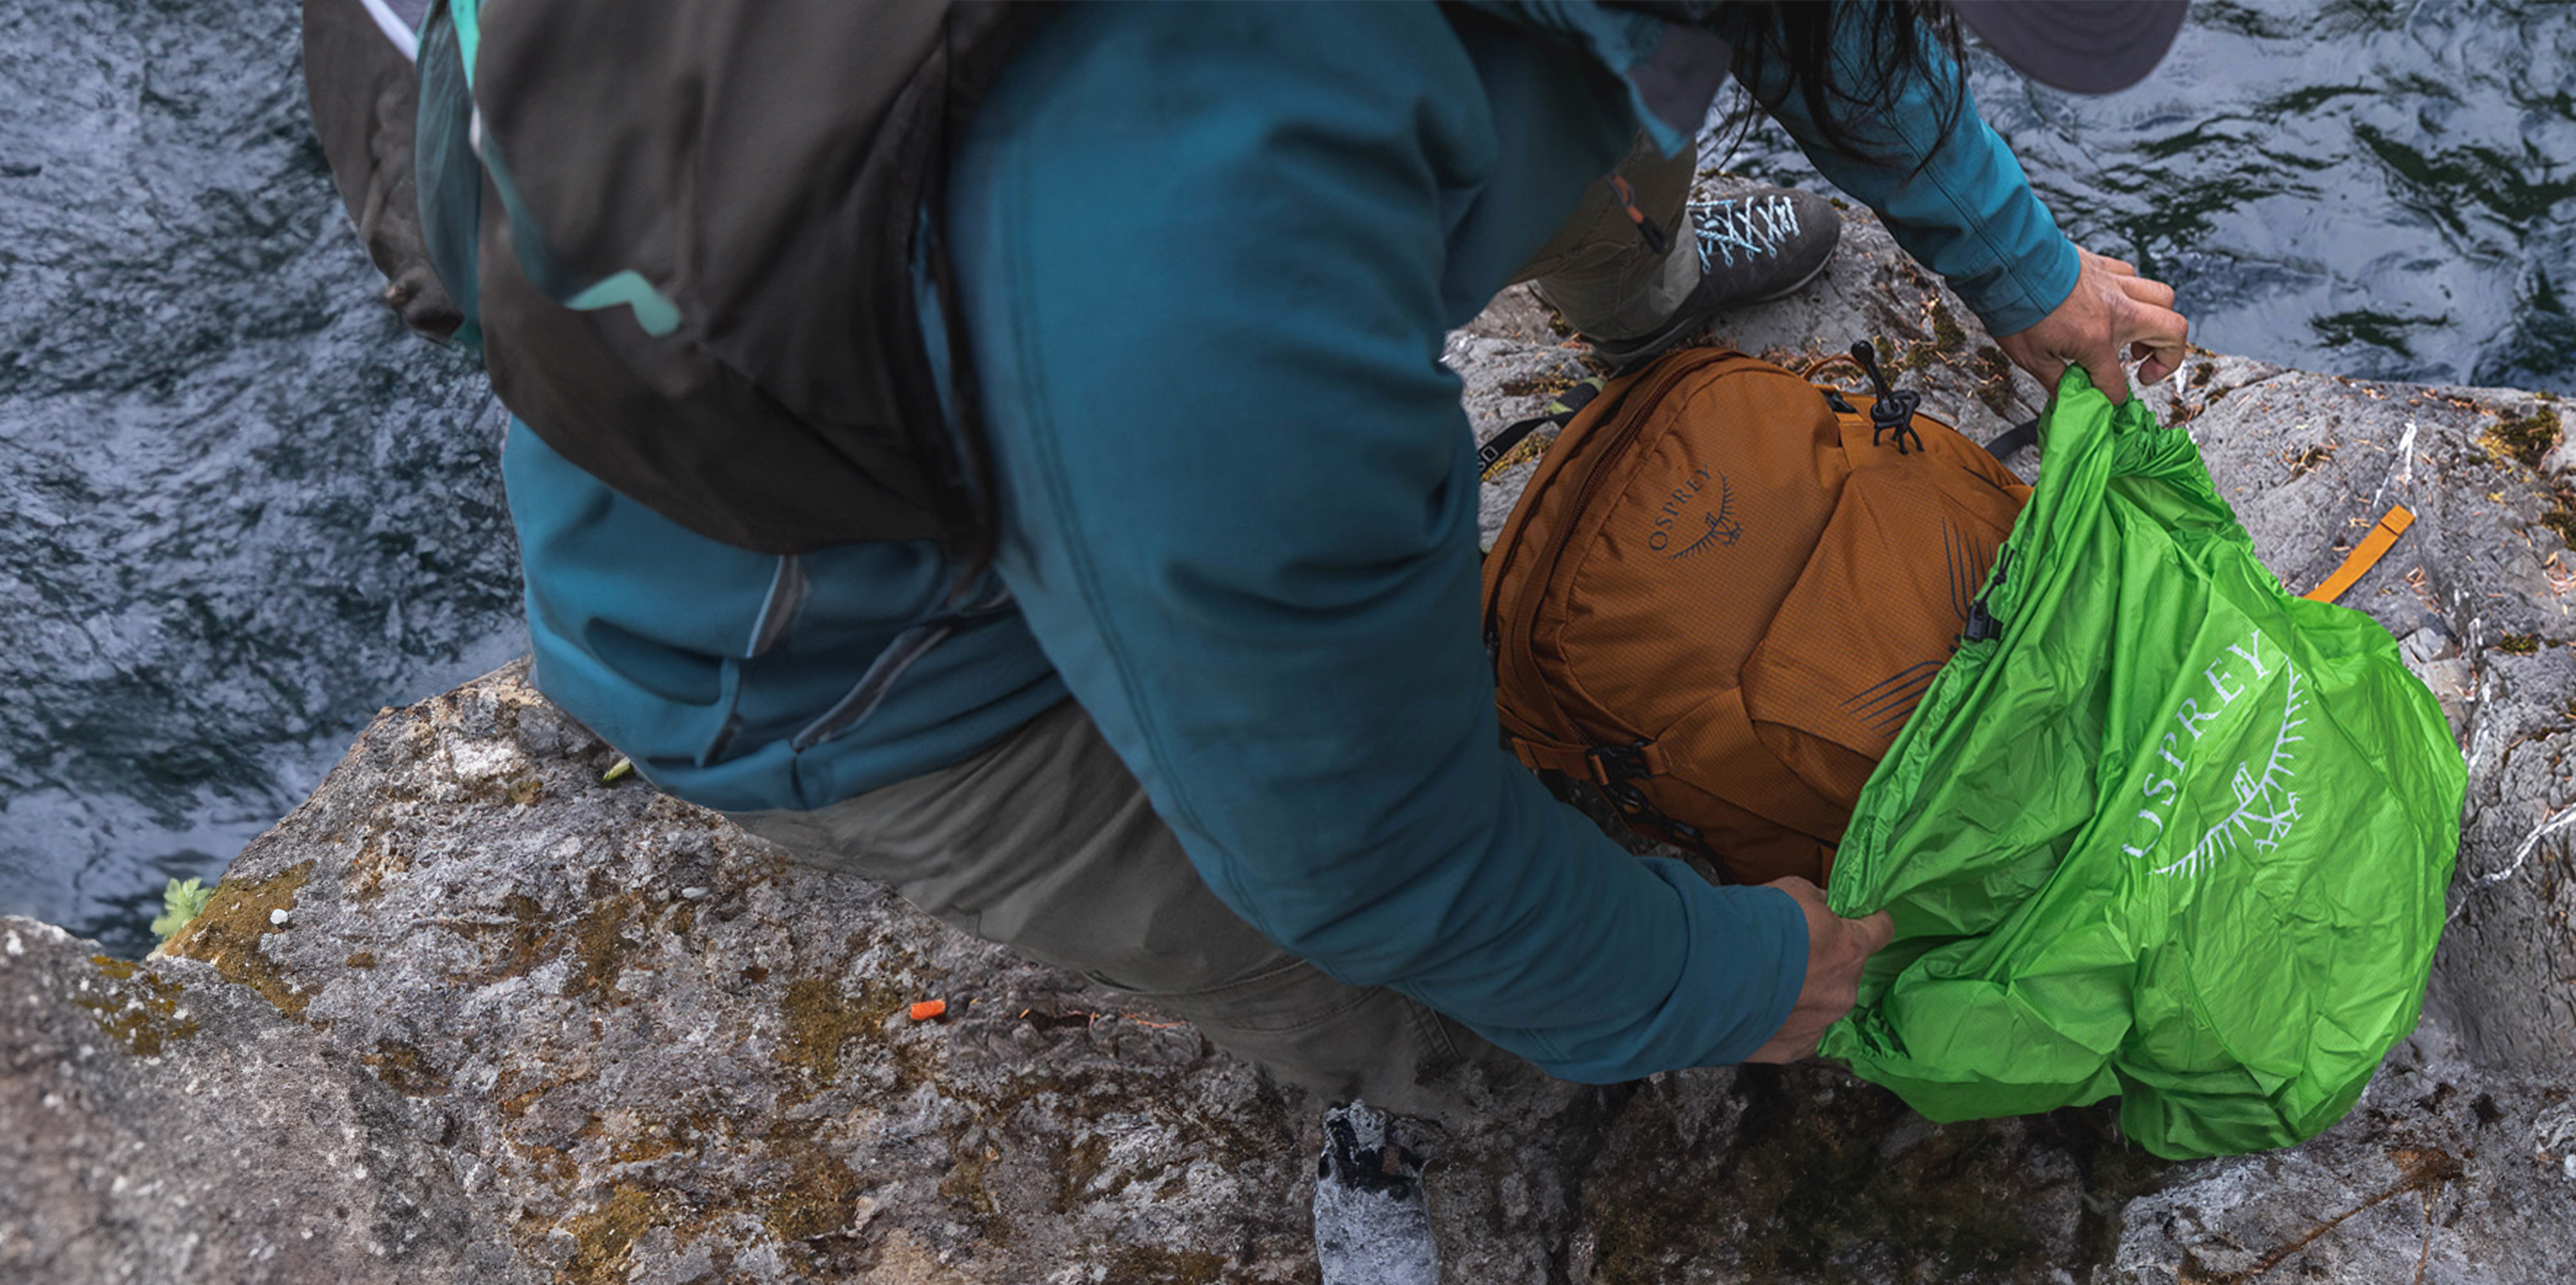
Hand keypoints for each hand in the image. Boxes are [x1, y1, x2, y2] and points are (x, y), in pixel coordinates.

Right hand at [1744, 876, 1894, 1062]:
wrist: (1708, 974)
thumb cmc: (1752, 928)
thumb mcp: (1791, 891)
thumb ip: (1817, 902)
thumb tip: (1824, 906)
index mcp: (1850, 949)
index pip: (1881, 930)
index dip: (1870, 923)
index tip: (1861, 920)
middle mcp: (1843, 991)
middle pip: (1847, 972)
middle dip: (1825, 962)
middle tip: (1789, 953)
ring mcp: (1820, 1024)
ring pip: (1823, 1005)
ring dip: (1804, 994)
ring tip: (1767, 983)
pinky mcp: (1794, 1048)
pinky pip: (1799, 1032)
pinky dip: (1784, 1020)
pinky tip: (1760, 1007)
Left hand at [1994, 246, 2188, 404]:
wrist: (2004, 263)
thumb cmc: (2014, 308)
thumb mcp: (2031, 358)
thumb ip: (2056, 380)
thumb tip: (2067, 398)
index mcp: (2096, 339)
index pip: (2116, 381)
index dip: (2112, 398)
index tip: (2106, 399)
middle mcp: (2115, 310)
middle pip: (2172, 330)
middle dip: (2170, 357)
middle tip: (2147, 370)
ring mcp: (2113, 284)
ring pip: (2163, 297)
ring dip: (2159, 320)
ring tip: (2138, 338)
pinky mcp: (2103, 265)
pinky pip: (2134, 276)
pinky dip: (2134, 292)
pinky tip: (2115, 304)